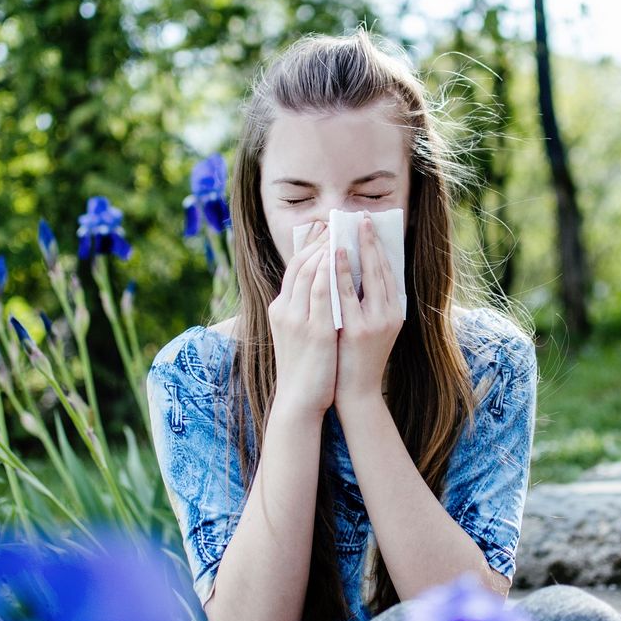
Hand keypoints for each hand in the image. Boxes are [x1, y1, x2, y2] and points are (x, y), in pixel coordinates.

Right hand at [268, 221, 336, 421]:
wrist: (299, 400)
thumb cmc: (303, 368)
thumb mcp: (296, 333)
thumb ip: (304, 310)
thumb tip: (322, 287)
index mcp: (280, 309)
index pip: (293, 268)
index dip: (308, 245)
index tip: (323, 228)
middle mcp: (284, 309)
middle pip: (300, 264)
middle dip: (319, 240)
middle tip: (336, 221)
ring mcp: (297, 319)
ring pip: (309, 272)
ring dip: (325, 248)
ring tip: (341, 231)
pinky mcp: (314, 330)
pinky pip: (322, 291)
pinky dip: (329, 270)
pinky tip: (340, 256)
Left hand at [335, 213, 403, 411]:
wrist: (355, 393)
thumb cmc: (357, 358)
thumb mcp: (370, 327)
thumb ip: (368, 302)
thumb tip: (358, 271)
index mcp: (395, 312)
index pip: (388, 271)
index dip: (379, 246)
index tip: (369, 226)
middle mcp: (390, 315)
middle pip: (381, 268)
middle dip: (371, 240)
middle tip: (362, 216)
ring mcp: (374, 322)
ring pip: (367, 277)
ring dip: (357, 249)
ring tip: (349, 227)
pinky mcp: (357, 331)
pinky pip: (346, 294)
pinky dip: (340, 271)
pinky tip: (332, 254)